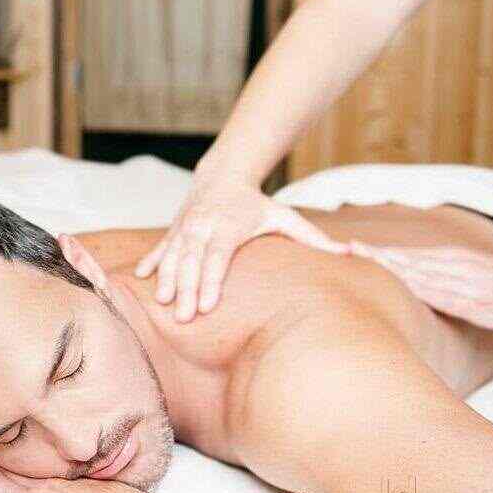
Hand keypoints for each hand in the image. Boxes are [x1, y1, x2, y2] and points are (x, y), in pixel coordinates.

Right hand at [135, 175, 346, 321]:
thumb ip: (315, 238)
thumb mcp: (285, 217)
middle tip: (184, 317)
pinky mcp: (173, 231)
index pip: (219, 256)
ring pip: (174, 256)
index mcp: (229, 225)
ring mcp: (185, 228)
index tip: (208, 305)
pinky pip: (160, 249)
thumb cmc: (257, 204)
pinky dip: (151, 264)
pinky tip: (140, 280)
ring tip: (164, 304)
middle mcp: (204, 226)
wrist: (223, 176)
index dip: (212, 281)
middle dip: (188, 289)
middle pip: (194, 261)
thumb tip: (352, 252)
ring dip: (168, 280)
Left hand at [350, 241, 492, 331]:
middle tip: (349, 247)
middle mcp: (455, 265)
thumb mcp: (468, 268)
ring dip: (393, 267)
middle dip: (379, 255)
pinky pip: (443, 296)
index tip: (352, 245)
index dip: (380, 251)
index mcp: (451, 257)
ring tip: (367, 259)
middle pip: (408, 260)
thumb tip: (405, 273)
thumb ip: (438, 270)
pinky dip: (421, 289)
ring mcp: (463, 283)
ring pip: (422, 274)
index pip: (407, 255)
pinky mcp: (474, 302)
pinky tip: (404, 285)